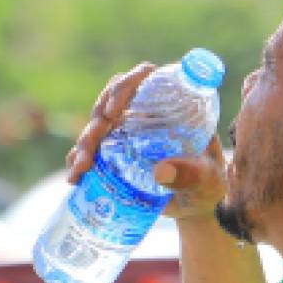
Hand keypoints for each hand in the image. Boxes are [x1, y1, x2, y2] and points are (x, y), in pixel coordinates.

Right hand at [65, 62, 227, 220]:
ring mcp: (127, 131)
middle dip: (98, 119)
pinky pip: (90, 150)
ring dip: (85, 143)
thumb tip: (161, 171)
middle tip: (95, 141)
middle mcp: (145, 111)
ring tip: (81, 168)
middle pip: (112, 98)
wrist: (195, 206)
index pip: (146, 77)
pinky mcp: (114, 152)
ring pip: (97, 124)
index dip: (126, 84)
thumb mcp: (208, 178)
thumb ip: (192, 173)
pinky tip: (74, 177)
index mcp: (172, 102)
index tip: (114, 109)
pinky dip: (77, 162)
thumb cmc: (209, 183)